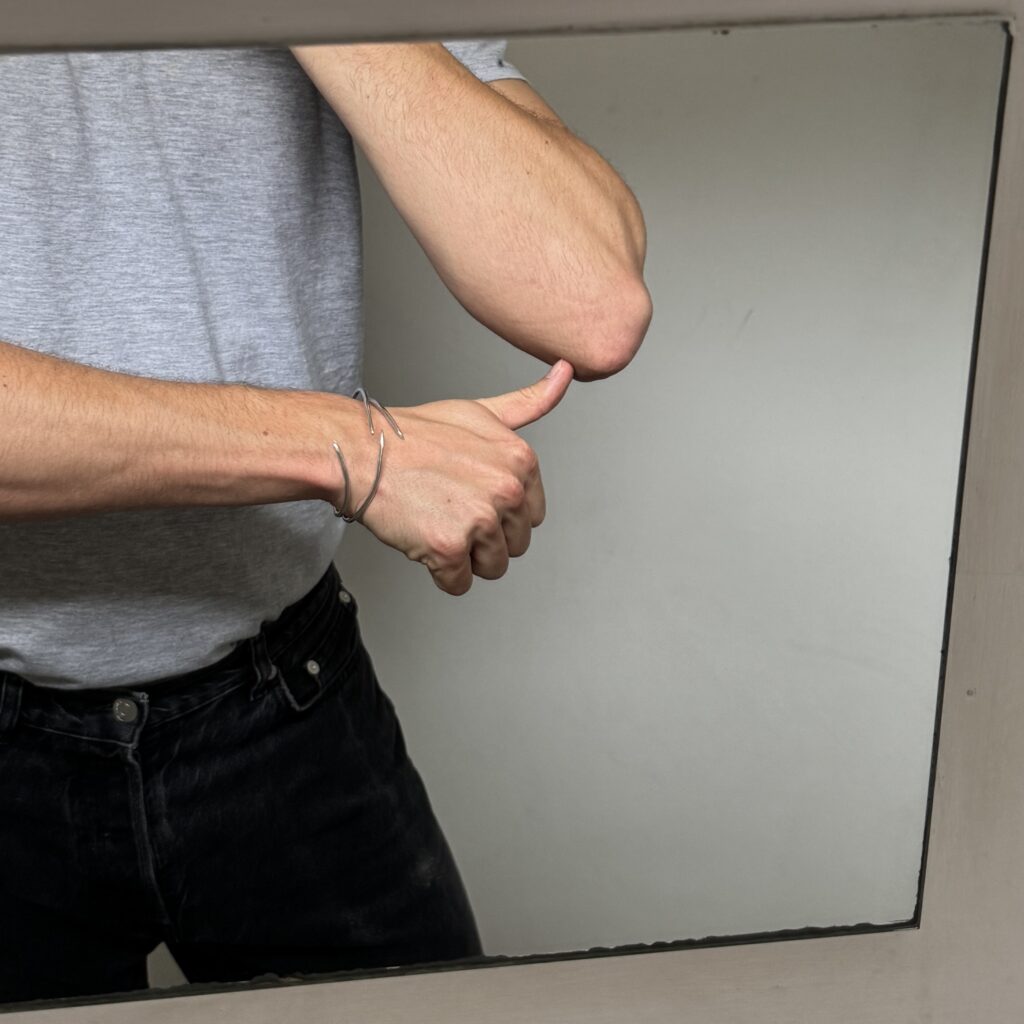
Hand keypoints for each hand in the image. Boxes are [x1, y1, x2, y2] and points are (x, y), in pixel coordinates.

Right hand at [359, 359, 573, 594]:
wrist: (360, 451)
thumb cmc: (414, 433)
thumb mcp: (480, 411)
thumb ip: (528, 403)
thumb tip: (566, 370)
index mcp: (521, 461)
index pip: (532, 515)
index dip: (500, 512)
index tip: (470, 494)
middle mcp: (507, 490)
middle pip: (515, 545)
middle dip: (485, 537)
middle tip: (448, 508)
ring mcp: (480, 520)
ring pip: (492, 568)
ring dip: (464, 557)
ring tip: (436, 522)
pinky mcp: (449, 548)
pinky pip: (459, 584)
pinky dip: (440, 572)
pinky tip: (422, 540)